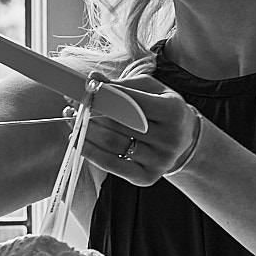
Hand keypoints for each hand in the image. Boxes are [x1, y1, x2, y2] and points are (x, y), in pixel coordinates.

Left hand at [74, 74, 203, 185]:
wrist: (184, 140)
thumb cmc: (163, 110)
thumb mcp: (151, 90)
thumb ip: (122, 84)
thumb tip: (92, 78)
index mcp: (173, 111)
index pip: (131, 101)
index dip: (105, 95)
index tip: (84, 90)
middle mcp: (170, 138)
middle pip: (119, 123)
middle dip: (91, 111)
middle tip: (72, 103)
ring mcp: (160, 161)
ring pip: (112, 143)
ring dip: (85, 130)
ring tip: (71, 118)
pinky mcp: (147, 177)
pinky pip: (112, 164)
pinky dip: (91, 152)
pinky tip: (77, 141)